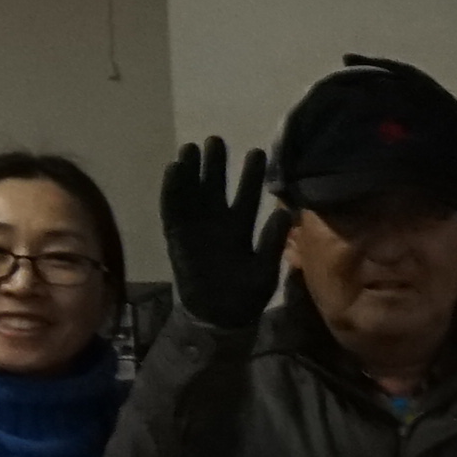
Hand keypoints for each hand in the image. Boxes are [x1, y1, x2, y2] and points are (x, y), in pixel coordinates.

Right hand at [156, 135, 291, 329]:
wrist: (218, 316)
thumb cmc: (245, 295)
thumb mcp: (265, 271)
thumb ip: (272, 243)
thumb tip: (284, 213)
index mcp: (241, 228)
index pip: (248, 195)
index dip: (251, 175)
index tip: (257, 151)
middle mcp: (218, 222)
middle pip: (216, 187)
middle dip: (216, 164)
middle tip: (216, 140)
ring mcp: (195, 227)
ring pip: (192, 193)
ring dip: (191, 171)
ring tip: (191, 148)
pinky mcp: (177, 235)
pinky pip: (172, 209)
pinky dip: (172, 190)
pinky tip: (173, 169)